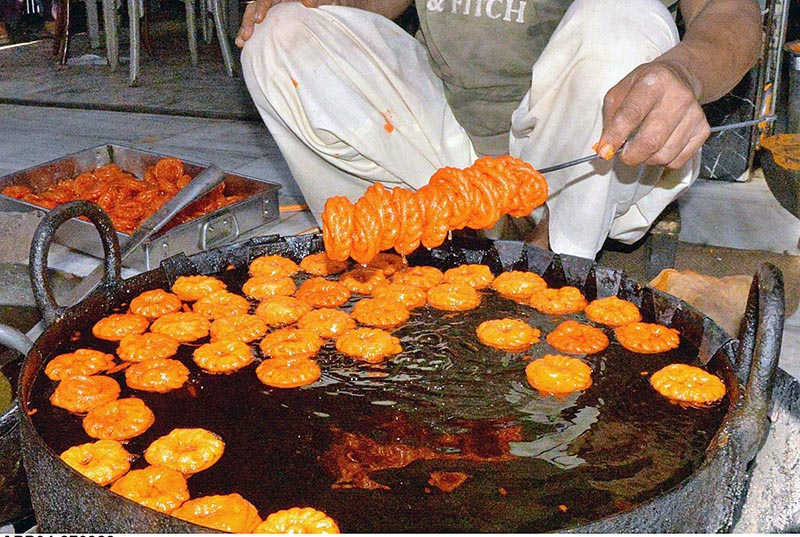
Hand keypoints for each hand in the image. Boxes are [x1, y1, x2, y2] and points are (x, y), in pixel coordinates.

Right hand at [235, 0, 321, 47]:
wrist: (329, 7)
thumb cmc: (326, 1)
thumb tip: (308, 2)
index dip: (262, 7)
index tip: (259, 18)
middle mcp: (276, 1)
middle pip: (256, 8)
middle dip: (248, 21)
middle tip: (246, 35)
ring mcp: (273, 11)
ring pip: (254, 17)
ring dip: (246, 29)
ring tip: (241, 42)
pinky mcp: (273, 23)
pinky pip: (259, 27)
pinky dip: (250, 35)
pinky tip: (244, 44)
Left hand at [595, 61, 709, 168]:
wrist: (679, 78)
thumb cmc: (644, 87)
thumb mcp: (620, 93)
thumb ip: (610, 120)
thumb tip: (606, 149)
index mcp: (654, 82)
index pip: (631, 115)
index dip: (615, 137)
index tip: (604, 151)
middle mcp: (678, 96)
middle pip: (650, 141)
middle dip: (631, 156)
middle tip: (624, 154)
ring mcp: (694, 114)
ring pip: (664, 155)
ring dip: (646, 159)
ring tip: (642, 147)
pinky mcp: (702, 129)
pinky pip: (677, 160)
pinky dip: (662, 161)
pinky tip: (659, 147)